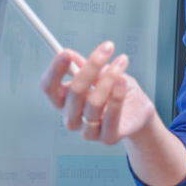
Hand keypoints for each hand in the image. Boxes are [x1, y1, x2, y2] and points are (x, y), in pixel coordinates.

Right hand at [39, 41, 156, 144]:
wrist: (138, 110)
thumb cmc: (114, 90)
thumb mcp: (99, 73)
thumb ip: (83, 65)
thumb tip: (68, 53)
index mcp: (64, 102)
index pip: (48, 88)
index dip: (54, 71)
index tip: (66, 52)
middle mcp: (72, 118)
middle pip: (74, 92)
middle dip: (91, 66)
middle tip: (108, 48)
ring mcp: (88, 131)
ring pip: (94, 103)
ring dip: (109, 78)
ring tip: (121, 62)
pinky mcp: (108, 138)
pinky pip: (111, 117)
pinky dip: (117, 96)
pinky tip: (123, 79)